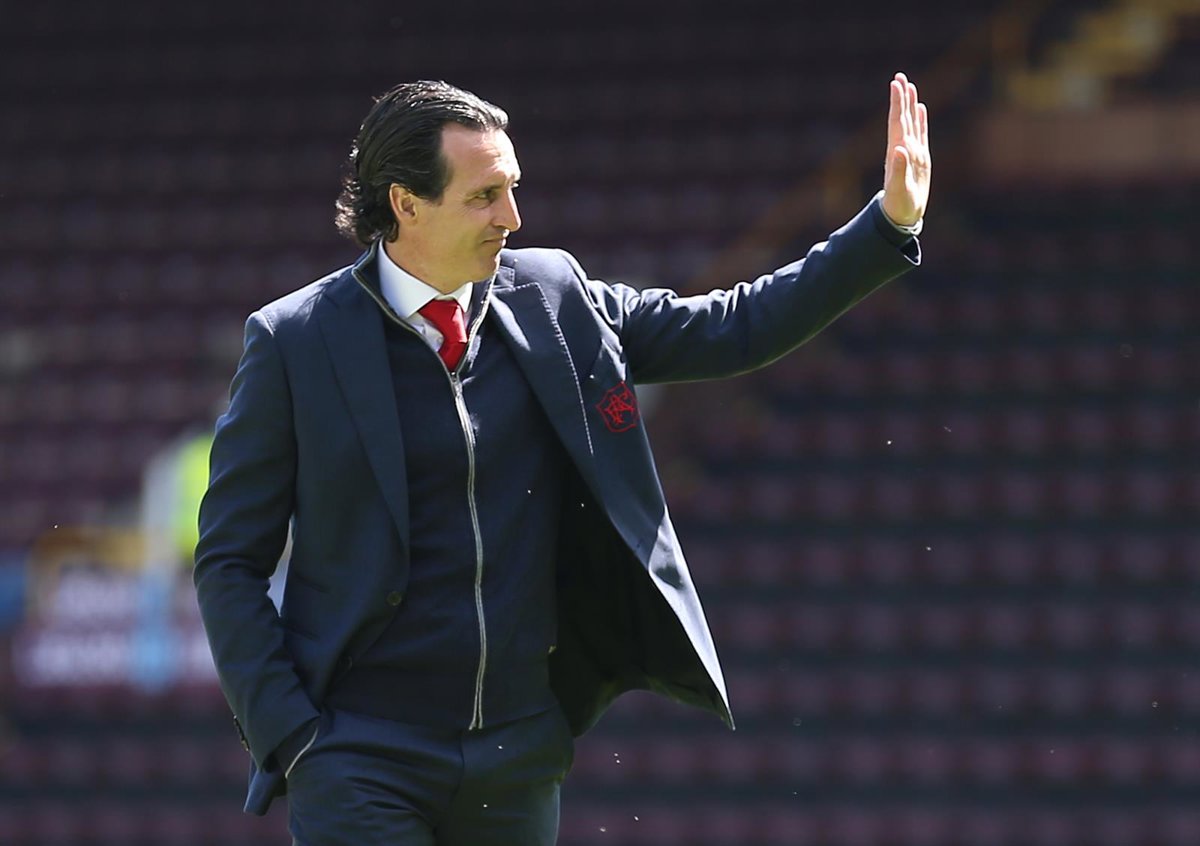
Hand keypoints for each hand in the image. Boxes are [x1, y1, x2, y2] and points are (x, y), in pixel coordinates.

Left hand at [881, 72, 929, 226]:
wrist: (901, 215)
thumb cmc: (899, 205)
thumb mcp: (899, 189)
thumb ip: (899, 169)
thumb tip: (899, 149)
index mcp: (897, 152)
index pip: (896, 122)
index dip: (896, 104)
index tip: (895, 85)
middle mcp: (903, 148)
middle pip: (901, 118)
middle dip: (901, 97)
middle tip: (899, 76)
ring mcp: (911, 151)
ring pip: (910, 122)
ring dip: (909, 104)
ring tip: (909, 86)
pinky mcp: (920, 157)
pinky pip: (920, 133)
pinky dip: (920, 120)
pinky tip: (920, 108)